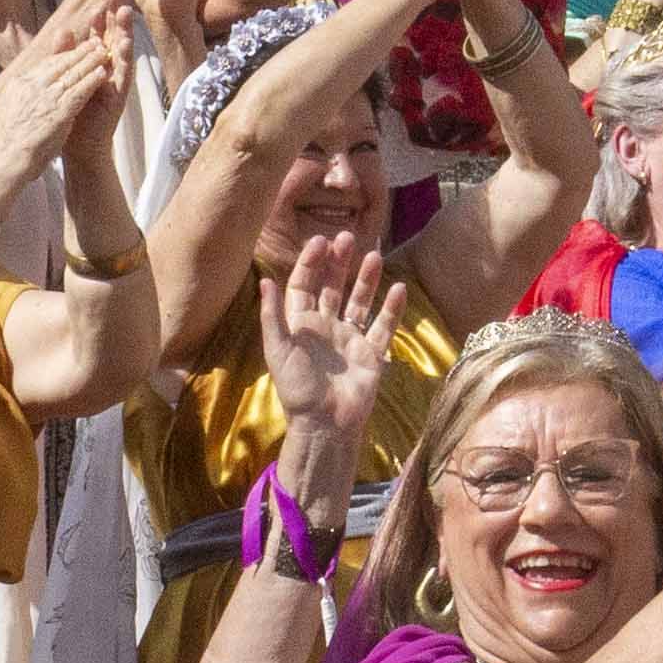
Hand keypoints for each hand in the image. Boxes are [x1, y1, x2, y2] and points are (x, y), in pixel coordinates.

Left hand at [257, 234, 400, 444]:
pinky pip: (383, 326)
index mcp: (301, 325)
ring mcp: (350, 339)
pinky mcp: (371, 354)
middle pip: (333, 287)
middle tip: (348, 238)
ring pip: (360, 302)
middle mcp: (326, 327)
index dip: (311, 263)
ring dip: (366, 279)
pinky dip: (392, 309)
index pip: (305, 285)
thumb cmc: (297, 389)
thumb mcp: (278, 350)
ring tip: (374, 255)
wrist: (325, 425)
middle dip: (339, 262)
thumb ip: (272, 316)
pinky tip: (399, 288)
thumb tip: (264, 279)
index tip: (320, 241)